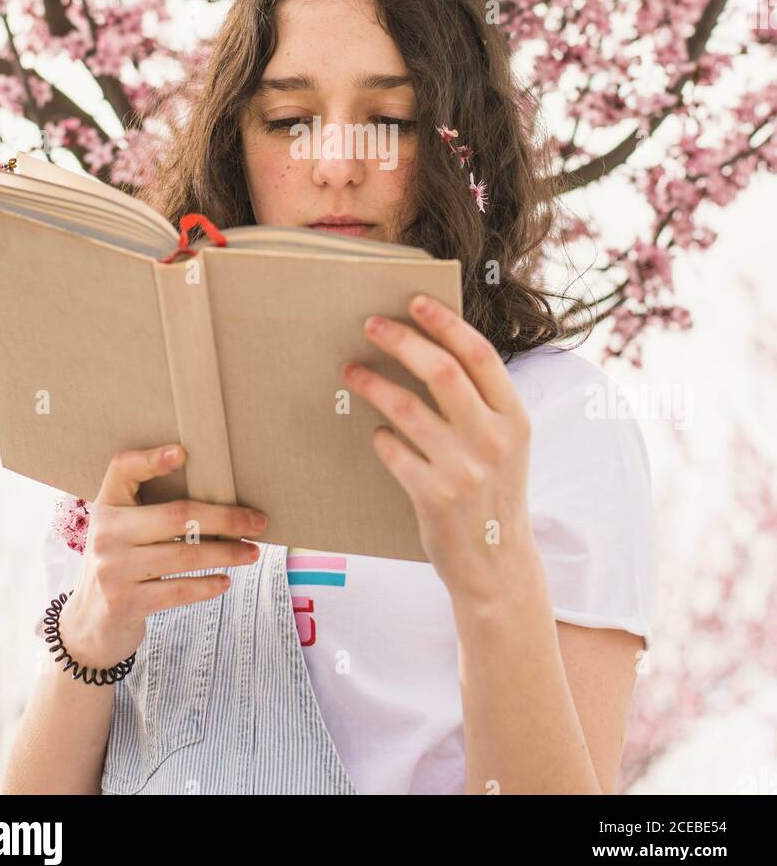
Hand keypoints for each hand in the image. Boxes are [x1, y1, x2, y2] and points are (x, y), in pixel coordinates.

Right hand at [57, 443, 267, 668]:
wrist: (89, 621)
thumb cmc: (121, 561)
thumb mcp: (123, 528)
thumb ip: (151, 508)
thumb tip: (220, 495)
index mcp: (107, 505)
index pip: (123, 469)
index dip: (152, 459)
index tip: (184, 453)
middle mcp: (106, 533)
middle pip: (177, 515)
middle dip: (225, 519)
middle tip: (258, 523)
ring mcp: (113, 569)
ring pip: (184, 554)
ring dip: (226, 553)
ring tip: (252, 552)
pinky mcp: (125, 603)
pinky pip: (177, 590)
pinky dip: (207, 585)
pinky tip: (225, 581)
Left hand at [342, 294, 537, 606]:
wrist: (498, 564)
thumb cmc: (493, 491)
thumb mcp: (505, 442)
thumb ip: (479, 400)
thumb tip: (429, 344)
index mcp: (514, 417)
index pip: (480, 355)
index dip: (445, 323)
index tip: (415, 302)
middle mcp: (493, 439)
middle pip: (441, 371)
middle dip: (401, 341)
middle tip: (371, 325)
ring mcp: (464, 469)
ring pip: (406, 408)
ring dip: (373, 383)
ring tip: (351, 371)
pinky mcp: (434, 497)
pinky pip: (392, 451)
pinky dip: (380, 437)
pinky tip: (377, 435)